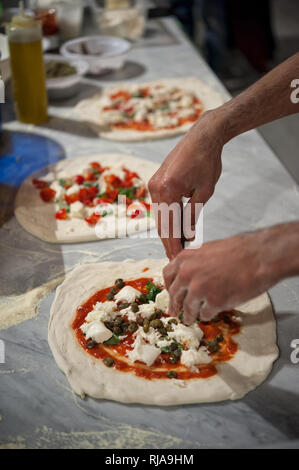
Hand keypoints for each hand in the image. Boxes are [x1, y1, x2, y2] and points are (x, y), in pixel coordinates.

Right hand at [149, 111, 224, 259]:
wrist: (202, 137)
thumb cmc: (207, 161)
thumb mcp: (205, 192)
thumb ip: (192, 215)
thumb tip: (186, 236)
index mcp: (167, 190)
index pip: (168, 226)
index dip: (172, 245)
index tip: (176, 260)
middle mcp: (155, 188)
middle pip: (160, 223)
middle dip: (168, 242)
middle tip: (174, 259)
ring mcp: (153, 183)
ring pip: (159, 215)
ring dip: (168, 230)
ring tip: (177, 247)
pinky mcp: (156, 180)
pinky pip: (161, 205)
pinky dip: (168, 217)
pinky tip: (175, 228)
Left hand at [163, 231, 275, 323]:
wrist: (259, 256)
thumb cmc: (239, 250)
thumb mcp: (208, 250)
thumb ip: (195, 262)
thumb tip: (188, 275)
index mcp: (185, 258)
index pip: (168, 275)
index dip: (169, 287)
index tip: (171, 294)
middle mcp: (188, 273)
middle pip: (175, 294)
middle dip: (175, 305)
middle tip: (175, 312)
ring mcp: (199, 288)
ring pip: (188, 308)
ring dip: (189, 315)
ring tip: (190, 319)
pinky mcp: (213, 301)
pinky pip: (205, 314)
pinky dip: (207, 315)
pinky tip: (210, 314)